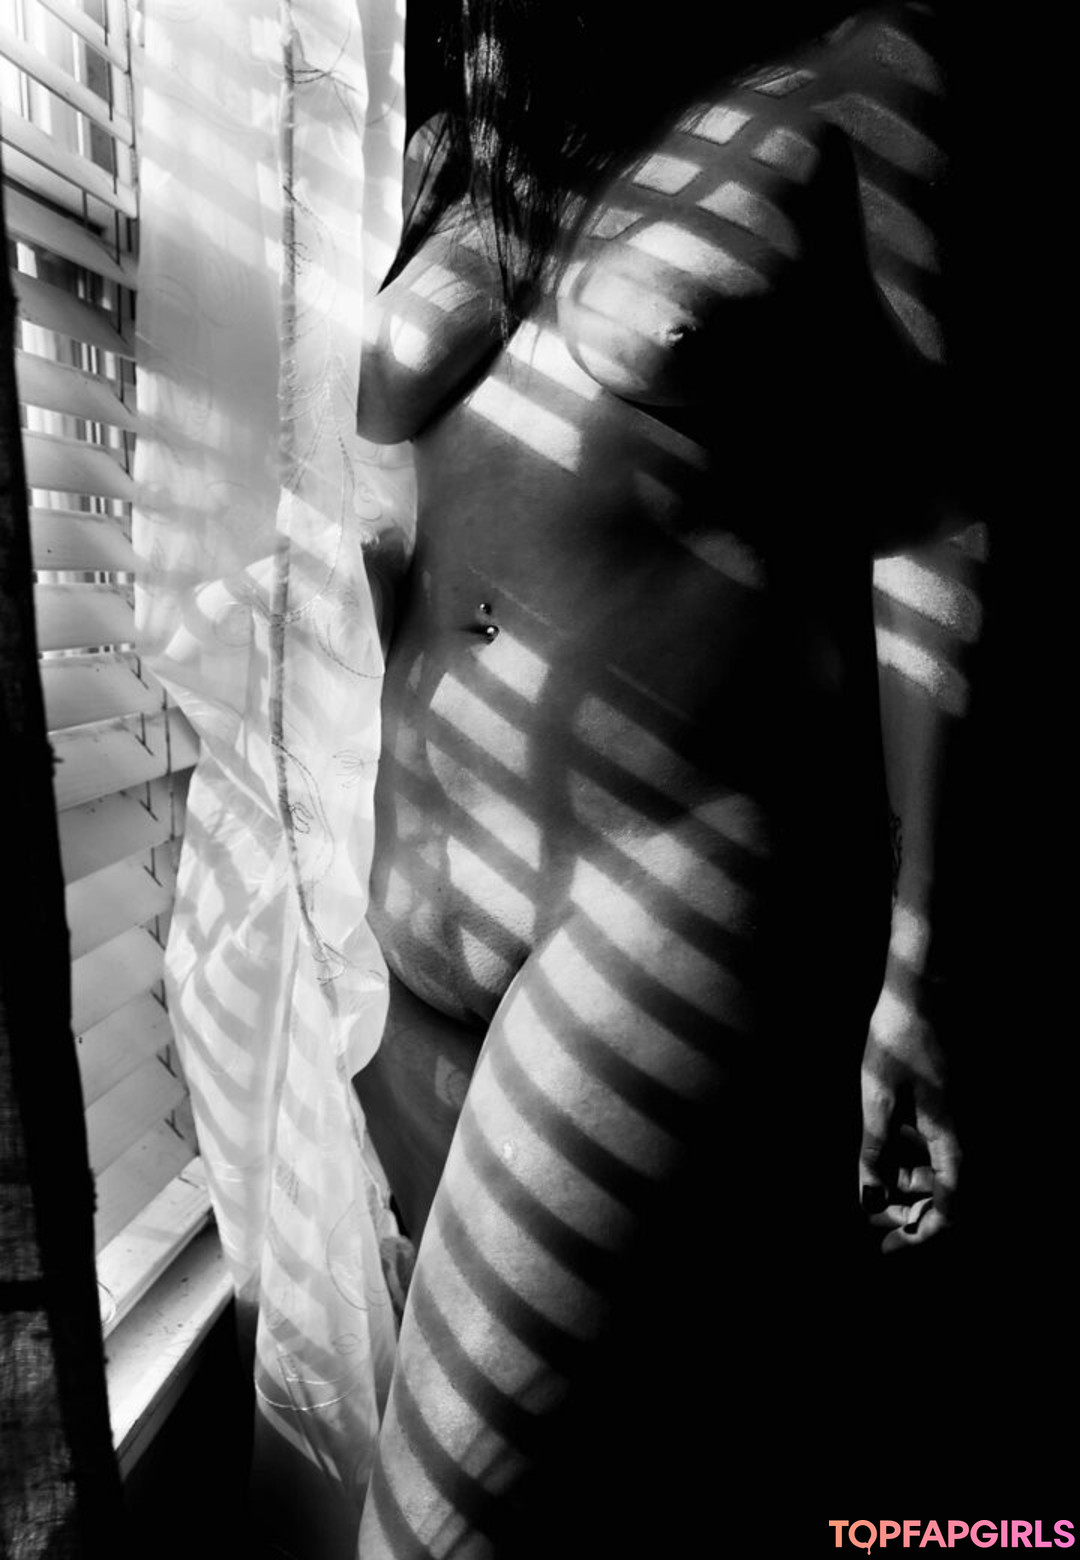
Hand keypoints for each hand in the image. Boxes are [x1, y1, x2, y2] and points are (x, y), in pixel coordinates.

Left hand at [858, 981, 960, 1252]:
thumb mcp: (876, 1096)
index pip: (950, 1210)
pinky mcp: (952, 1104)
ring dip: (911, 1187)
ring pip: (943, 1171)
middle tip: (872, 1220)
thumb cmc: (898, 1037)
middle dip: (910, 1214)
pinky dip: (914, 1159)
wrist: (924, 987)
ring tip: (874, 1187)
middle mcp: (965, 1133)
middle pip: (948, 1196)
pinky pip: (940, 1146)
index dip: (920, 1235)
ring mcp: (961, 1118)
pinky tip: (888, 1152)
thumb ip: (874, 1151)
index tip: (887, 1248)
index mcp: (952, 1137)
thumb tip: (869, 1200)